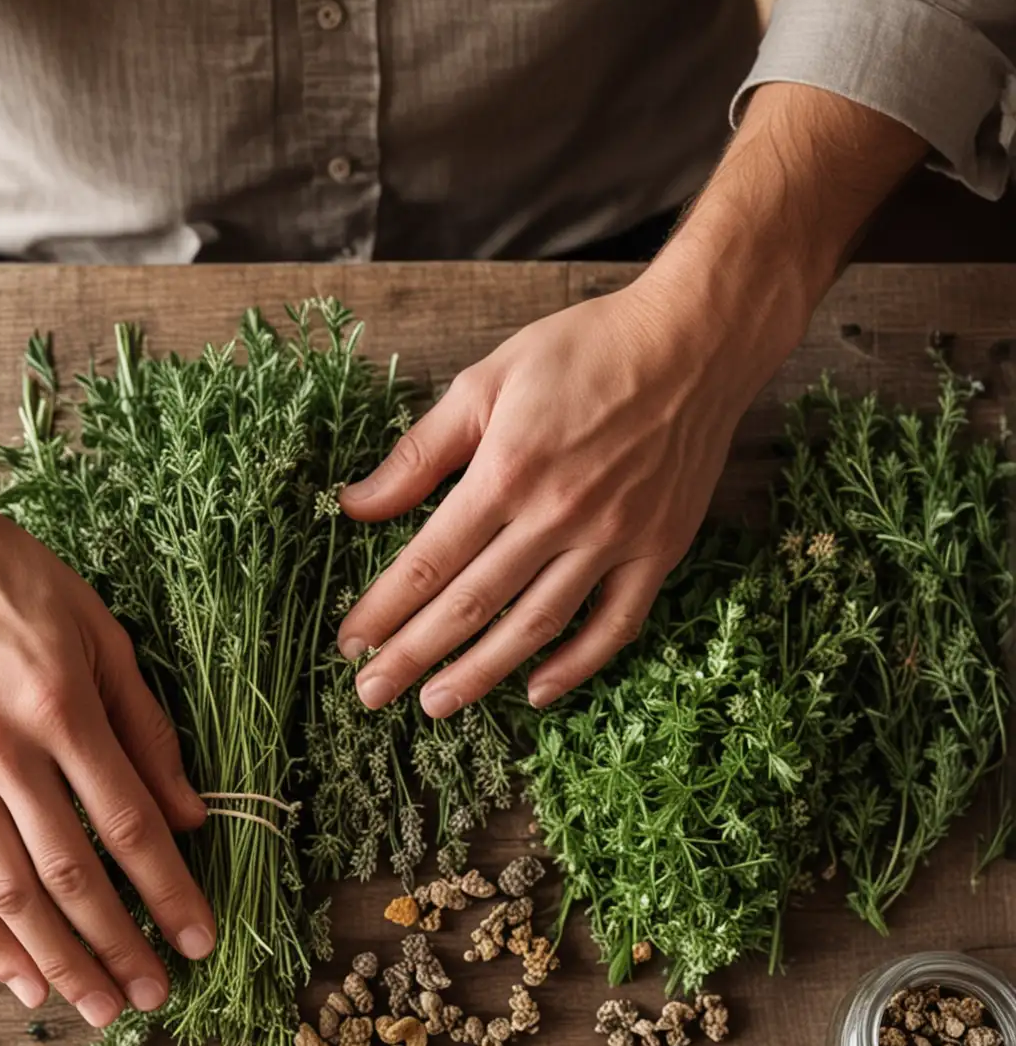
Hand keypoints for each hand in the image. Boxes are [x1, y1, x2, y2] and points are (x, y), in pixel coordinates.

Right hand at [0, 493, 215, 1025]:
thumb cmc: (20, 585)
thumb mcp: (103, 636)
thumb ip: (148, 730)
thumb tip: (192, 817)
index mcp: (61, 706)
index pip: (128, 824)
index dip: (169, 892)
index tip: (200, 940)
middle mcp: (0, 747)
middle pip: (69, 874)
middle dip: (118, 946)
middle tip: (155, 997)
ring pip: (5, 891)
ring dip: (56, 960)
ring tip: (98, 1007)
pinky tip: (20, 977)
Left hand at [335, 275, 754, 711]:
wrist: (695, 339)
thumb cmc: (585, 350)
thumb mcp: (486, 381)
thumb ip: (420, 452)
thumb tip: (355, 505)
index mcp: (507, 471)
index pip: (429, 561)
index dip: (384, 610)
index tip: (350, 645)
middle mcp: (558, 514)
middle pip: (473, 604)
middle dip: (414, 656)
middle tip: (371, 695)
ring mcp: (613, 538)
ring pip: (536, 625)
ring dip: (481, 672)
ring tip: (436, 705)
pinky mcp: (658, 550)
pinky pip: (614, 625)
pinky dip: (575, 665)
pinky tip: (535, 691)